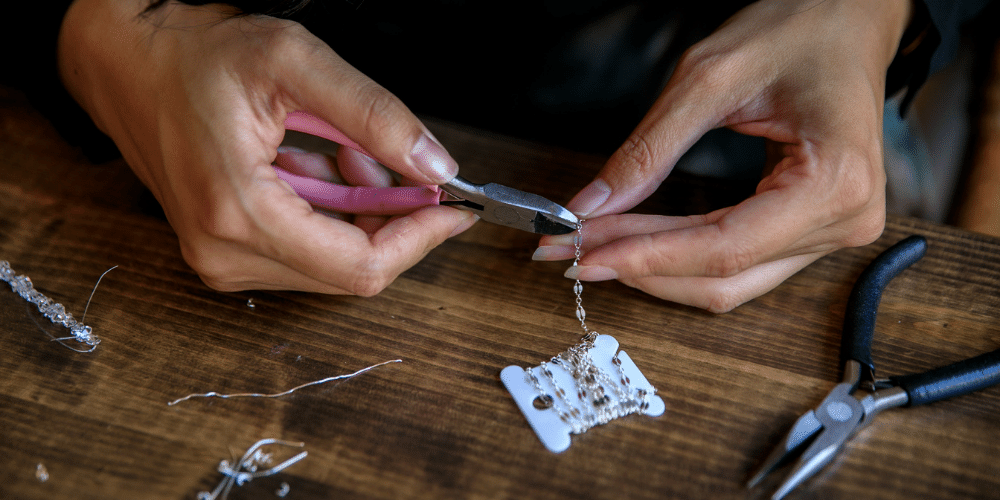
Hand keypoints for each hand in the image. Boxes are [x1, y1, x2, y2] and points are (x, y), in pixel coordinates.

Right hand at [58, 0, 475, 294]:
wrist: (126, 65)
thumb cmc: (193, 59)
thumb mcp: (294, 62)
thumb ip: (374, 114)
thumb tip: (434, 167)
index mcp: (238, 214)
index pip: (360, 266)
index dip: (418, 240)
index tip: (451, 210)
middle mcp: (226, 254)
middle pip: (351, 269)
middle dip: (387, 215)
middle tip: (382, 155)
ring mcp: (222, 260)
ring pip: (333, 263)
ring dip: (359, 213)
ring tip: (341, 150)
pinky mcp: (225, 254)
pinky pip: (307, 253)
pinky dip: (333, 216)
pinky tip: (318, 167)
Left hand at [535, 0, 911, 311]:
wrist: (847, 18)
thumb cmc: (797, 30)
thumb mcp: (709, 77)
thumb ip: (648, 150)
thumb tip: (592, 204)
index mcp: (835, 182)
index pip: (725, 247)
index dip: (647, 256)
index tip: (585, 253)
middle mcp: (845, 220)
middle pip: (723, 276)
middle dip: (640, 266)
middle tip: (571, 252)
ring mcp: (833, 231)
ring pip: (729, 282)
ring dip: (655, 269)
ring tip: (594, 248)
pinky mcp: (813, 230)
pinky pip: (740, 263)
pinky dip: (681, 257)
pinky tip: (636, 244)